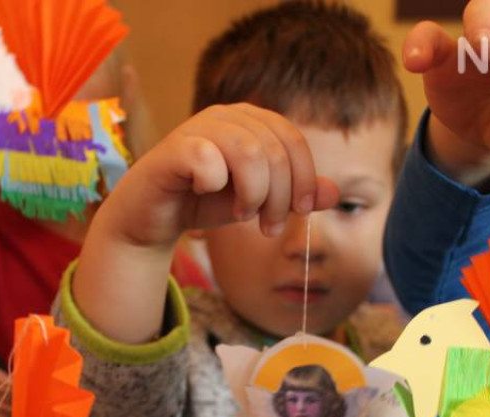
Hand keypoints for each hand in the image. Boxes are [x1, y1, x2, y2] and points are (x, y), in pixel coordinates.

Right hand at [100, 102, 337, 248]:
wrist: (154, 216)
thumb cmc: (207, 203)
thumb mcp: (259, 201)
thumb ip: (294, 195)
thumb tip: (334, 193)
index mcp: (252, 121)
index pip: (293, 140)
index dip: (304, 179)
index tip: (298, 213)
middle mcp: (227, 116)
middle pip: (275, 151)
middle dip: (280, 197)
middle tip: (268, 227)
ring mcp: (198, 127)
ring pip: (249, 153)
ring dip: (253, 194)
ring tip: (241, 215)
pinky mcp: (174, 147)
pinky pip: (208, 160)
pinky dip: (214, 185)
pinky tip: (203, 193)